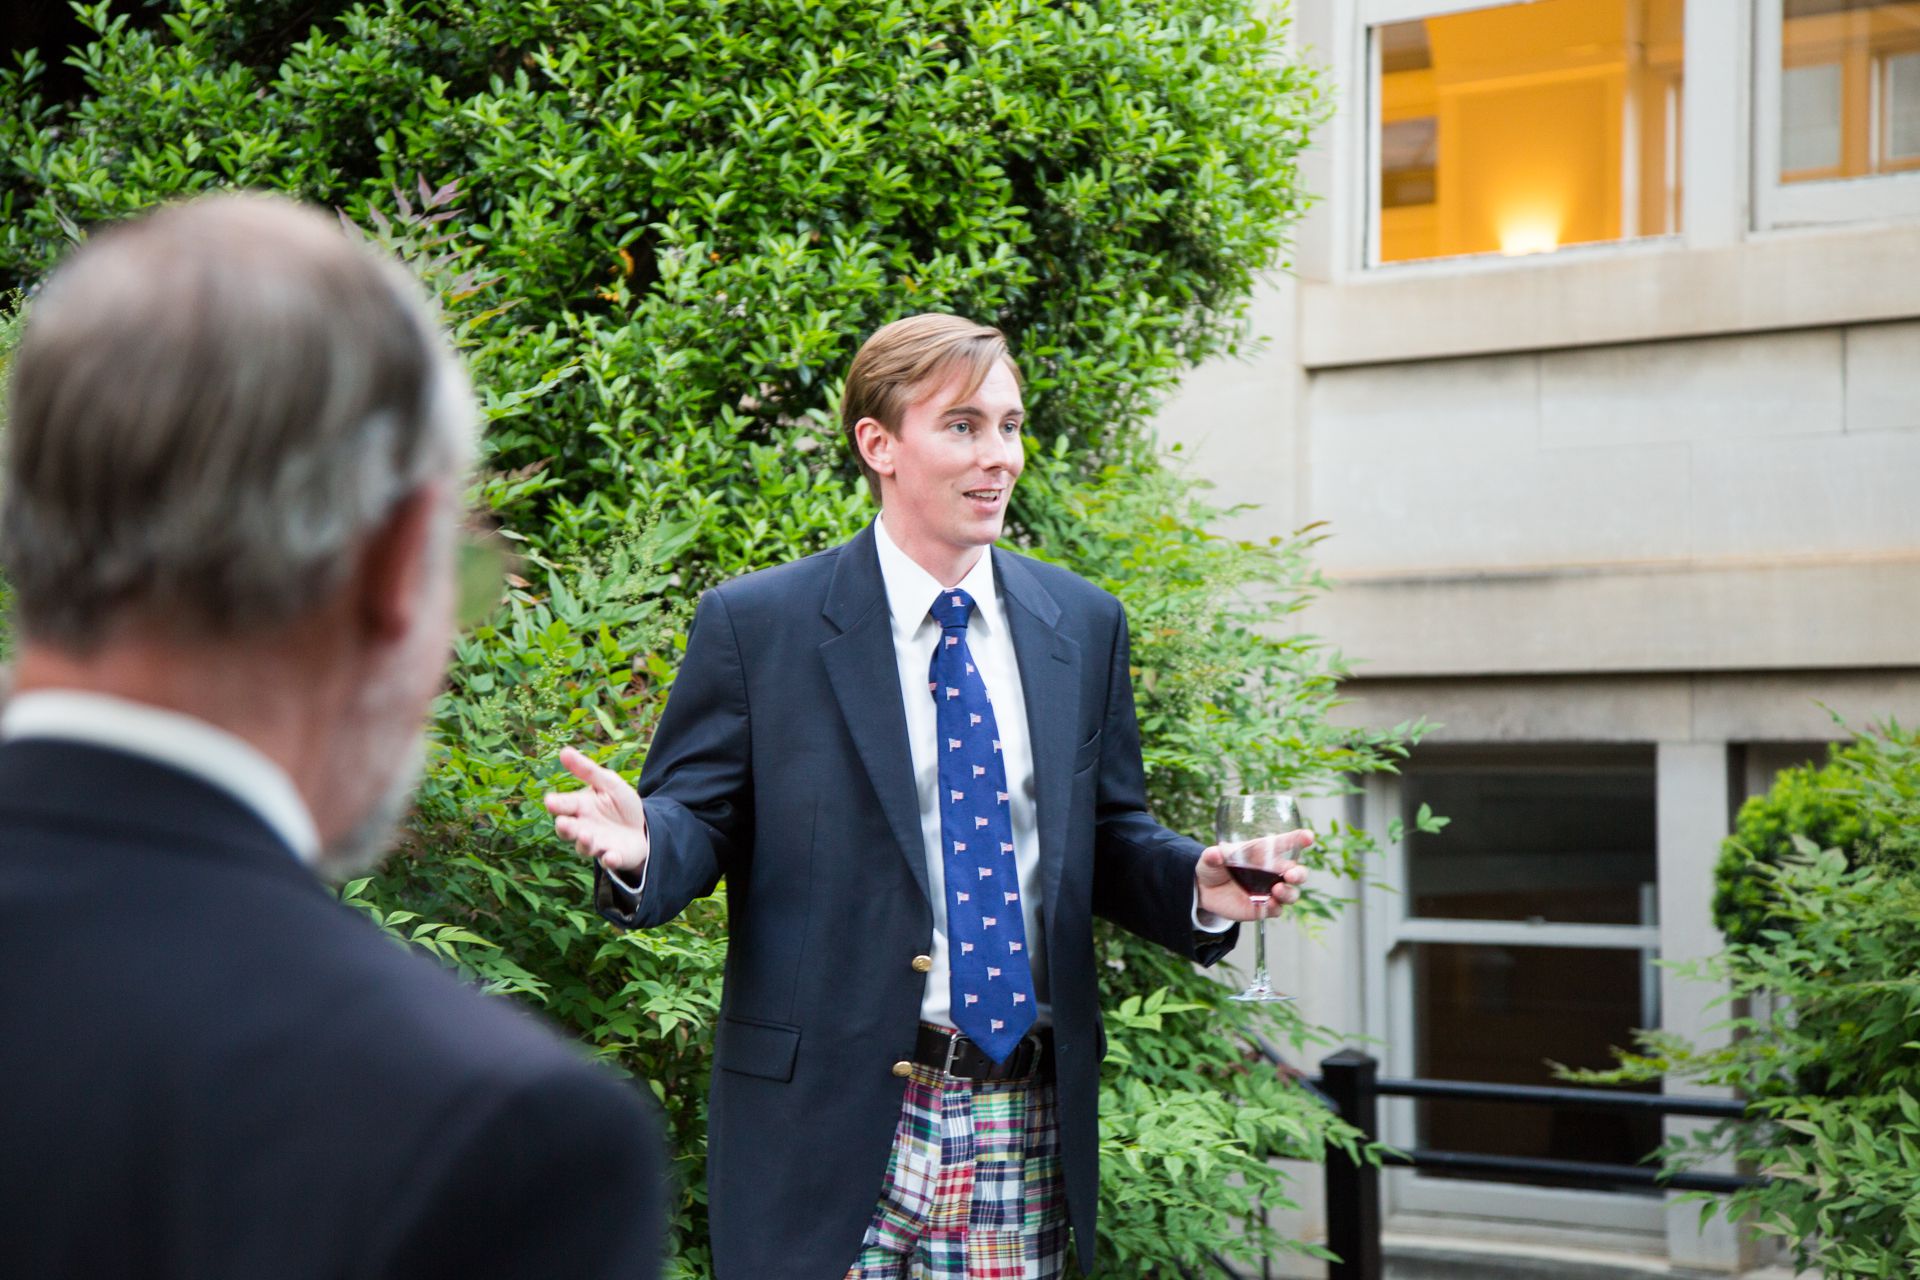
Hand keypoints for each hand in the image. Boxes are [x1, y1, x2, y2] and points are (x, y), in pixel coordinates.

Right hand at [543, 746, 649, 876]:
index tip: (550, 801)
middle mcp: (582, 827)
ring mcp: (596, 844)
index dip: (557, 804)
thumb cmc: (620, 804)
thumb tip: (564, 751)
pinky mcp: (612, 857)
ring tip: (586, 835)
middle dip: (564, 827)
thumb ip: (588, 770)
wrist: (643, 827)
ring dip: (584, 843)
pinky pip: (608, 861)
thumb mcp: (608, 783)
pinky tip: (612, 856)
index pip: (564, 805)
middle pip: (567, 830)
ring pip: (584, 848)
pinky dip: (609, 860)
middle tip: (563, 823)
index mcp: (580, 807)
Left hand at [1195, 830, 1312, 921]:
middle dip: (1300, 874)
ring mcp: (1270, 890)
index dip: (1299, 839)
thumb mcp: (1210, 858)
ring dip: (1289, 892)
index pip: (1286, 843)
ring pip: (1292, 894)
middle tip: (1291, 875)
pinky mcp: (1263, 908)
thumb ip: (1213, 856)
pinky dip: (1275, 907)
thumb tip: (1214, 854)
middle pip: (1298, 872)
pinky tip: (1269, 904)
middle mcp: (1272, 871)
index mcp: (1264, 852)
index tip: (1308, 837)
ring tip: (1277, 889)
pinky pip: (1276, 910)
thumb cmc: (1214, 866)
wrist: (1205, 890)